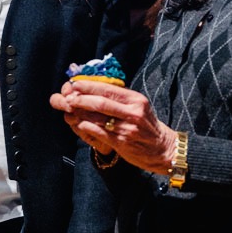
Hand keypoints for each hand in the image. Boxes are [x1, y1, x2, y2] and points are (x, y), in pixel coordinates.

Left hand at [49, 79, 176, 173]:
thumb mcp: (139, 106)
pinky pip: (98, 132)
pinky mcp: (121, 142)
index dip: (89, 86)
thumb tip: (95, 89)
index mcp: (136, 99)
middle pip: (101, 102)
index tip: (75, 84)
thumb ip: (121, 98)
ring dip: (80, 113)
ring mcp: (127, 128)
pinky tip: (79, 123)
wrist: (163, 148)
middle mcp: (133, 112)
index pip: (109, 89)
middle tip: (68, 97)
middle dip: (81, 98)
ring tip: (69, 109)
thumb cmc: (147, 126)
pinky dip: (86, 126)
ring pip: (97, 117)